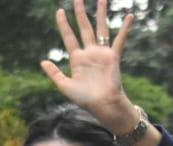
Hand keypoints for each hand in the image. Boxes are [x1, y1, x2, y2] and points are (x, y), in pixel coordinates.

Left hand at [40, 0, 137, 131]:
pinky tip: (129, 16)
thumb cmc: (85, 99)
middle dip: (80, 13)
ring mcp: (102, 53)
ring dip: (101, 14)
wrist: (102, 106)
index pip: (69, 37)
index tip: (60, 11)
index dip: (64, 24)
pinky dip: (125, 28)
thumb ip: (54, 74)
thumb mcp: (66, 86)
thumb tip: (43, 61)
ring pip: (101, 28)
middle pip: (84, 28)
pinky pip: (120, 40)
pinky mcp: (113, 57)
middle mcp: (89, 53)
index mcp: (77, 59)